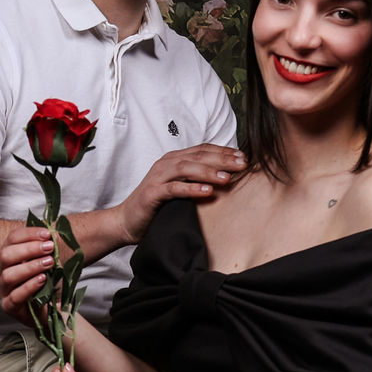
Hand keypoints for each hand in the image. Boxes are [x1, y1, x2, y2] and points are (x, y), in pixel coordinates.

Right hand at [0, 230, 55, 323]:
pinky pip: (15, 296)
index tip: (47, 234)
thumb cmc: (48, 282)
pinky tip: (42, 280)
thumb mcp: (49, 261)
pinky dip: (29, 286)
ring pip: (8, 275)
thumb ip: (47, 248)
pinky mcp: (9, 306)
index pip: (12, 239)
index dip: (29, 234)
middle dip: (29, 249)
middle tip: (49, 248)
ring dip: (31, 266)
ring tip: (49, 263)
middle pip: (6, 255)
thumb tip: (52, 233)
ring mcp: (3, 290)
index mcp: (9, 256)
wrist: (54, 307)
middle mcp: (1, 271)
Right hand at [114, 144, 245, 245]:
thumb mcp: (180, 189)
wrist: (127, 221)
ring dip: (209, 172)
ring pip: (187, 168)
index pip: (203, 150)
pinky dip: (191, 189)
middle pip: (198, 156)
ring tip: (227, 178)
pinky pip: (174, 188)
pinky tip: (207, 192)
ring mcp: (158, 177)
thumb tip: (228, 177)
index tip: (244, 158)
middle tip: (242, 165)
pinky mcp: (152, 193)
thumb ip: (197, 180)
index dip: (224, 152)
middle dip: (222, 159)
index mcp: (175, 160)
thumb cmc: (157, 206)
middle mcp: (166, 164)